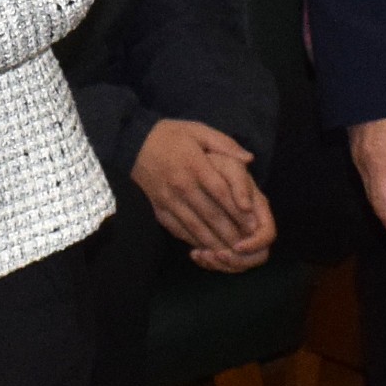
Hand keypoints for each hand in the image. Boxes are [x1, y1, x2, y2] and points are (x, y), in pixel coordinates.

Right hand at [133, 118, 278, 270]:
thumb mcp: (198, 130)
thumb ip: (224, 144)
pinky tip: (206, 249)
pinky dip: (194, 241)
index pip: (221, 190)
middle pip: (211, 214)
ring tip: (232, 254)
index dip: (238, 208)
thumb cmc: (169, 136)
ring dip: (214, 242)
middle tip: (248, 245)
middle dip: (231, 232)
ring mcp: (168, 200)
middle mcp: (182, 185)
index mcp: (194, 164)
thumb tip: (249, 159)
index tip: (253, 222)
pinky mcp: (158, 209)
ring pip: (195, 227)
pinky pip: (178, 230)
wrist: (131, 143)